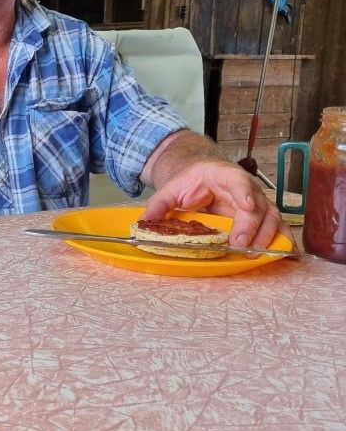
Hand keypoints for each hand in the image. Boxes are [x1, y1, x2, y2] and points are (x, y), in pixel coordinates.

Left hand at [141, 158, 285, 248]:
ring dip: (266, 236)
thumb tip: (143, 222)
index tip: (246, 206)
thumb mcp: (172, 189)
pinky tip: (287, 256)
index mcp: (223, 175)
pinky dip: (283, 242)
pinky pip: (277, 229)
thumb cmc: (192, 181)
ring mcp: (257, 203)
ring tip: (253, 253)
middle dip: (251, 225)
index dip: (244, 192)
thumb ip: (159, 204)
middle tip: (240, 243)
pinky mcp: (261, 218)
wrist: (204, 175)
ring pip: (272, 218)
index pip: (238, 180)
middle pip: (257, 205)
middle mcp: (246, 188)